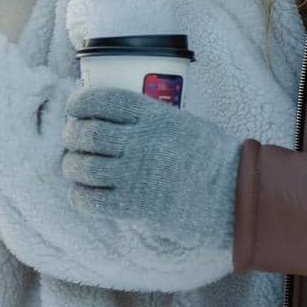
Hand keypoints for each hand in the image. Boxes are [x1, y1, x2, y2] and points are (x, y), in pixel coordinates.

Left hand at [61, 86, 242, 252]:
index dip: (81, 103)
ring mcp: (134, 174)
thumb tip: (120, 121)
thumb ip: (152, 120)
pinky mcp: (132, 206)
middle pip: (86, 133)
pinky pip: (89, 200)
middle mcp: (139, 141)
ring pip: (81, 167)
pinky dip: (80, 197)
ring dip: (72, 167)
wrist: (234, 195)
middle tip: (73, 141)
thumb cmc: (215, 158)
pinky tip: (85, 195)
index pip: (103, 101)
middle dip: (72, 137)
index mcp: (154, 116)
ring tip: (75, 168)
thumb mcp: (185, 123)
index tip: (75, 108)